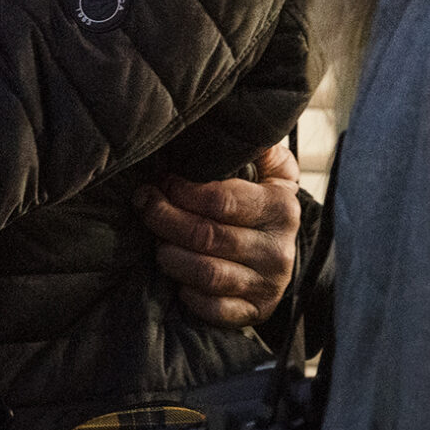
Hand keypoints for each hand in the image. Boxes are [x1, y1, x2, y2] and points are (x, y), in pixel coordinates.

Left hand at [136, 141, 301, 328]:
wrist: (285, 254)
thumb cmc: (263, 203)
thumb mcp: (272, 170)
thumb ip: (257, 146)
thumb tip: (233, 119)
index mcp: (280, 207)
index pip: (221, 199)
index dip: (181, 191)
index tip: (161, 182)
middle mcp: (277, 249)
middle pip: (206, 235)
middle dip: (164, 218)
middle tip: (144, 205)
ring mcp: (268, 284)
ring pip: (206, 273)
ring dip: (171, 256)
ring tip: (157, 243)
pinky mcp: (255, 311)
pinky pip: (214, 308)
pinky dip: (189, 294)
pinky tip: (178, 279)